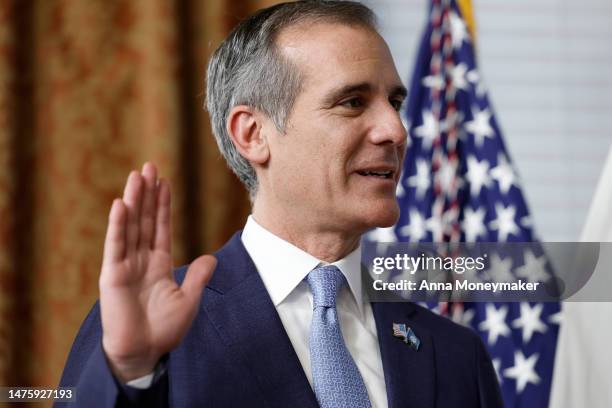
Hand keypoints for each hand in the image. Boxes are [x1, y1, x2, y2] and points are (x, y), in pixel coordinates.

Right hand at [99, 163, 214, 381]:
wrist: (144, 352)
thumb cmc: (164, 330)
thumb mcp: (189, 300)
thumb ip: (199, 277)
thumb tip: (212, 258)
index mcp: (159, 263)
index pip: (161, 226)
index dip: (163, 204)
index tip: (165, 181)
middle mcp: (141, 259)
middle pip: (145, 219)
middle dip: (148, 193)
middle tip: (149, 166)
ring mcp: (125, 264)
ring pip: (131, 226)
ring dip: (134, 200)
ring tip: (137, 175)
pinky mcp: (112, 275)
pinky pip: (115, 245)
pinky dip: (118, 225)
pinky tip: (121, 204)